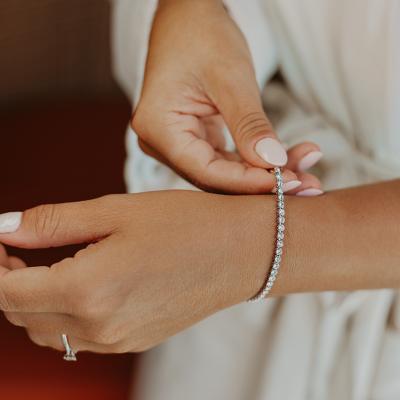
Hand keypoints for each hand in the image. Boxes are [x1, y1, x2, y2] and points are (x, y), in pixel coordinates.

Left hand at [0, 192, 273, 353]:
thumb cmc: (186, 223)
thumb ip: (53, 222)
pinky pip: (81, 337)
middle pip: (23, 315)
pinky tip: (82, 284)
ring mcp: (119, 340)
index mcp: (89, 289)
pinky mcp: (135, 341)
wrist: (241, 252)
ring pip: (49, 332)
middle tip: (17, 247)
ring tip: (47, 265)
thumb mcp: (116, 211)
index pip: (7, 289)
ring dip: (35, 301)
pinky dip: (65, 315)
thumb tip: (5, 227)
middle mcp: (100, 326)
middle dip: (8, 281)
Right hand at [132, 0, 322, 193]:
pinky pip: (225, 160)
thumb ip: (250, 124)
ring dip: (263, 173)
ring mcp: (177, 143)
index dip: (248, 182)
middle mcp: (161, 143)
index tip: (289, 182)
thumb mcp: (230, 78)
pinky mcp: (194, 139)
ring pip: (224, 171)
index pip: (206, 171)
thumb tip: (275, 163)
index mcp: (158, 129)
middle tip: (307, 182)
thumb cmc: (201, 35)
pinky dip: (254, 161)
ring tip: (305, 170)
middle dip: (261, 180)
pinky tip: (285, 160)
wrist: (188, 15)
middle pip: (216, 177)